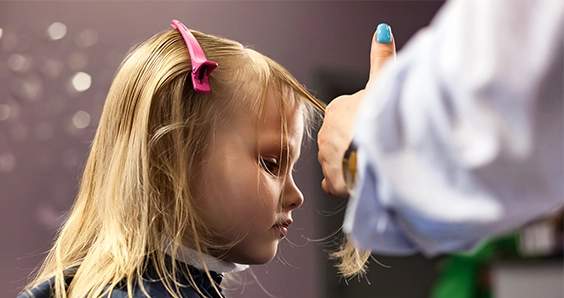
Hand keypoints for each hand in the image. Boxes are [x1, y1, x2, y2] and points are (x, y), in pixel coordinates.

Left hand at [318, 24, 395, 197]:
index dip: (363, 122)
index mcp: (336, 109)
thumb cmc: (381, 119)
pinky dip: (343, 183)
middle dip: (354, 144)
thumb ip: (382, 58)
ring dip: (350, 163)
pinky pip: (334, 182)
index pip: (346, 115)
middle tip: (373, 148)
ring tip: (368, 165)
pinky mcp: (331, 180)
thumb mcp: (383, 83)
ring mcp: (326, 158)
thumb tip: (381, 30)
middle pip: (341, 139)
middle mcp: (325, 133)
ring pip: (337, 161)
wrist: (378, 156)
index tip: (374, 128)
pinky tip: (355, 181)